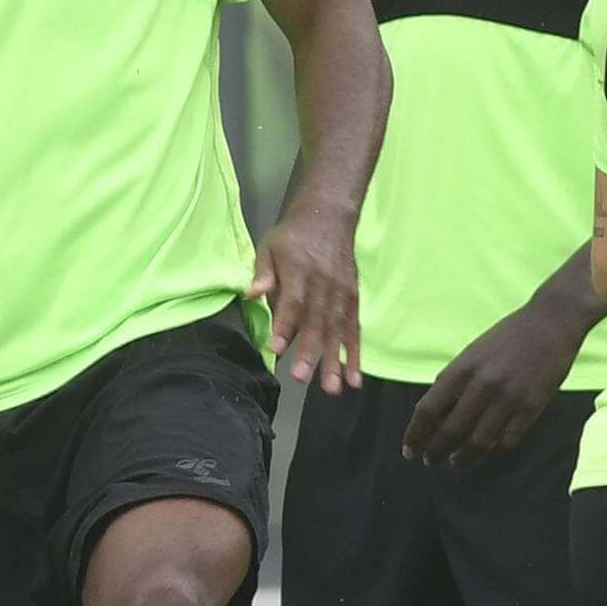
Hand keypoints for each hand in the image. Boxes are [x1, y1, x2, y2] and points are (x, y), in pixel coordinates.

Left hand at [246, 207, 363, 393]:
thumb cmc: (292, 237)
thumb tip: (252, 293)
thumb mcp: (270, 246)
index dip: (285, 325)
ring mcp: (341, 294)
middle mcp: (324, 285)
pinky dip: (354, 354)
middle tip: (302, 378)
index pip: (293, 301)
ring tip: (332, 388)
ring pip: (338, 331)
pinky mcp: (353, 299)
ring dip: (335, 361)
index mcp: (300, 271)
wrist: (329, 217)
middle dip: (310, 352)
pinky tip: (353, 377)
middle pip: (317, 322)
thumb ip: (263, 272)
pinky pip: (354, 329)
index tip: (277, 348)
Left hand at [397, 295, 590, 462]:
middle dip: (435, 451)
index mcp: (461, 369)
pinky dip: (494, 451)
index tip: (409, 451)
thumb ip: (453, 382)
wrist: (550, 323)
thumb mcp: (471, 354)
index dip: (415, 435)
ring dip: (463, 457)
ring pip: (479, 442)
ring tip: (456, 461)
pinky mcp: (532, 407)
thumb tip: (433, 416)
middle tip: (430, 460)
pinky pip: (508, 440)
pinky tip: (486, 453)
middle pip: (450, 431)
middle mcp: (482, 385)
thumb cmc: (505, 338)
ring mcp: (509, 398)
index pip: (428, 411)